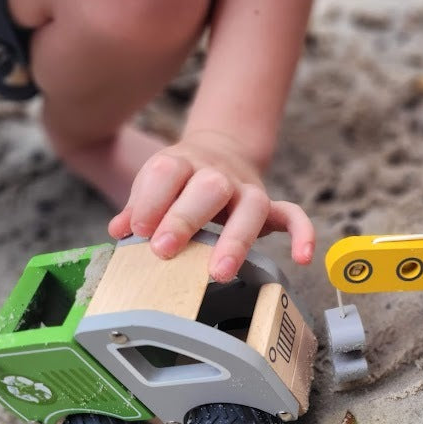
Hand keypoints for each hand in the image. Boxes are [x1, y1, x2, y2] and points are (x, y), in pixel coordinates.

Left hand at [108, 132, 313, 280]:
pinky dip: (302, 233)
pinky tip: (303, 258)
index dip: (151, 200)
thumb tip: (119, 230)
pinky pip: (292, 215)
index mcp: (183, 164)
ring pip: (252, 206)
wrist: (218, 151)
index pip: (168, 173)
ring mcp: (247, 189)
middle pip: (210, 187)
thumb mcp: (154, 185)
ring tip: (219, 272)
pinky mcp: (269, 206)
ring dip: (235, 239)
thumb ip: (139, 207)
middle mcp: (218, 174)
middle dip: (186, 219)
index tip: (137, 230)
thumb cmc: (179, 179)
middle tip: (164, 251)